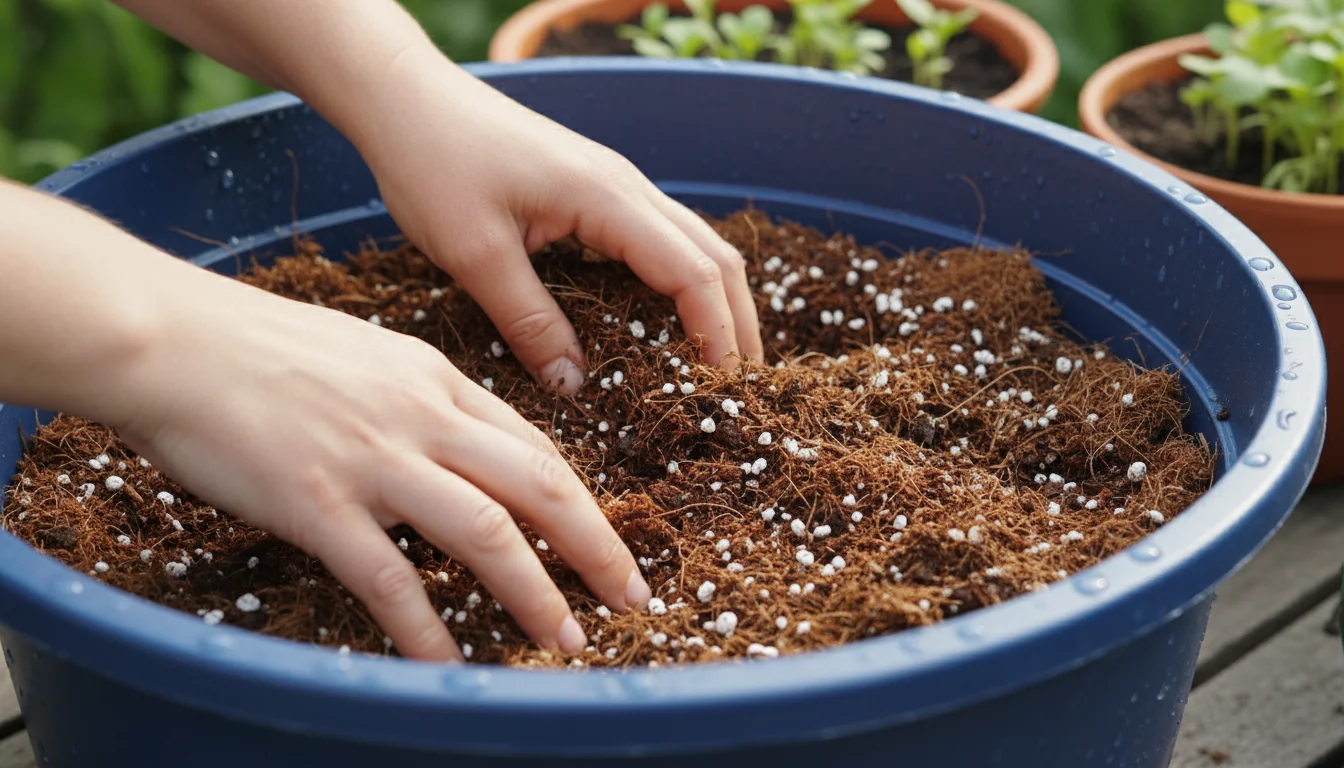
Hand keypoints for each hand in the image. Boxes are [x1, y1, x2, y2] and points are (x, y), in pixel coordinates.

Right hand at [111, 270, 650, 661]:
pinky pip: (388, 578)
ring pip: (486, 530)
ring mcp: (374, 460)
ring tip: (566, 639)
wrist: (172, 340)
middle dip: (595, 545)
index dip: (579, 498)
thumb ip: (413, 399)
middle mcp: (421, 417)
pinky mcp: (319, 502)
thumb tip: (450, 443)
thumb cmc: (257, 346)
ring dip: (536, 591)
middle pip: (539, 484)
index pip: (531, 444)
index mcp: (433, 379)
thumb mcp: (363, 355)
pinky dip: (426, 628)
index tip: (604, 537)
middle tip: (631, 595)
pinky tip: (449, 667)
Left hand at [345, 47, 764, 393]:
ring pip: (695, 245)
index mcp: (607, 198)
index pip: (693, 273)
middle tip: (738, 389)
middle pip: (714, 257)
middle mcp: (627, 187)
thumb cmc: (433, 164)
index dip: (716, 334)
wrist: (407, 100)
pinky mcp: (596, 191)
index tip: (721, 389)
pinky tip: (668, 321)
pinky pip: (661, 240)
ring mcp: (616, 185)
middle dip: (736, 323)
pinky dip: (683, 284)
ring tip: (716, 363)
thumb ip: (528, 321)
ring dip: (715, 302)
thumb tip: (575, 387)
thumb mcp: (473, 254)